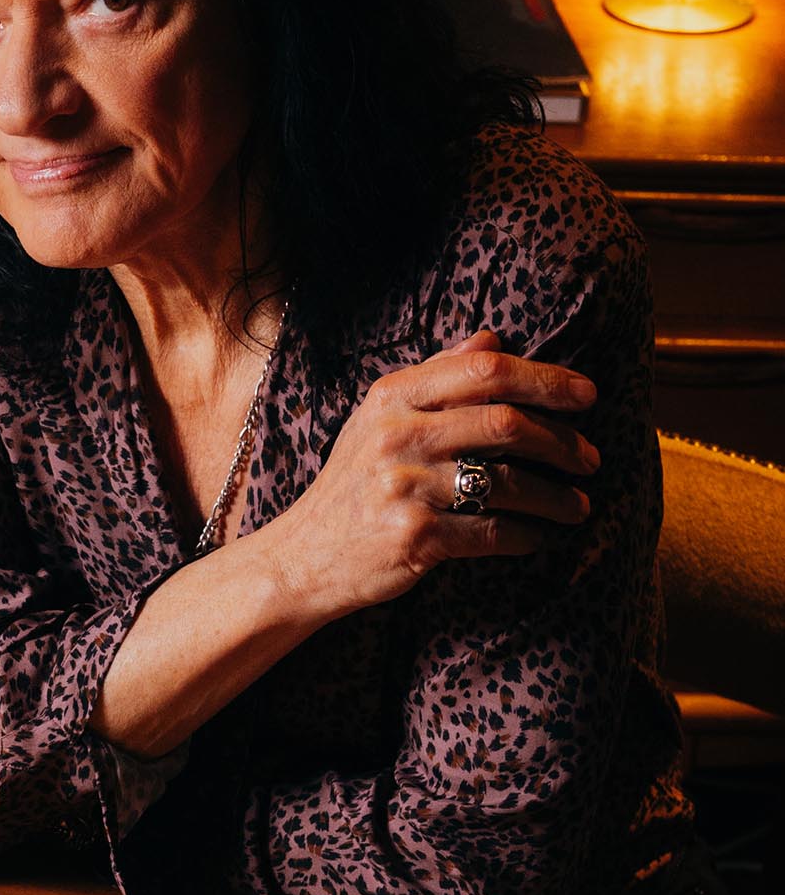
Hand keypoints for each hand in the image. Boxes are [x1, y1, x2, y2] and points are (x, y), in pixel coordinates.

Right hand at [266, 330, 597, 619]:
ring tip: (577, 505)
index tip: (587, 395)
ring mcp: (404, 486)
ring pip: (509, 482)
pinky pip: (494, 532)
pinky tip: (540, 536)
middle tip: (591, 458)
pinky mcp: (414, 535)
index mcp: (392, 396)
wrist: (303, 556)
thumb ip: (435, 376)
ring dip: (556, 496)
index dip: (547, 379)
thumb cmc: (352, 484)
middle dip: (563, 441)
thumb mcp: (379, 419)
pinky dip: (528, 535)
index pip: (485, 371)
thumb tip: (492, 339)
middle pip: (507, 422)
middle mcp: (396, 434)